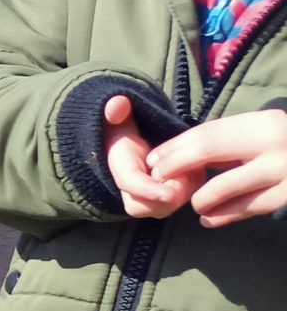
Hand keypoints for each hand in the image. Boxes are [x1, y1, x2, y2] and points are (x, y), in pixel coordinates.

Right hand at [103, 96, 194, 219]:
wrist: (131, 144)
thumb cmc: (127, 128)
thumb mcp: (119, 116)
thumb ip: (116, 110)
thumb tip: (117, 104)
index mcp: (119, 167)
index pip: (130, 184)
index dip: (149, 191)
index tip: (170, 194)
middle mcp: (130, 191)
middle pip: (149, 206)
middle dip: (171, 194)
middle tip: (190, 170)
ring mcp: (147, 199)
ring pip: (167, 206)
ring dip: (184, 189)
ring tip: (191, 165)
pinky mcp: (164, 200)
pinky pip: (180, 201)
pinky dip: (191, 187)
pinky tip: (193, 169)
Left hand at [147, 107, 286, 227]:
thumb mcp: (262, 134)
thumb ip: (229, 143)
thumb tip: (177, 156)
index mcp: (264, 123)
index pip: (206, 132)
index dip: (174, 147)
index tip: (153, 159)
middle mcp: (274, 143)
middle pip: (207, 151)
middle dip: (175, 167)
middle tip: (159, 181)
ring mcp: (283, 171)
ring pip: (221, 188)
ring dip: (198, 197)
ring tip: (192, 202)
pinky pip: (244, 210)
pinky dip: (220, 216)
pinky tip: (208, 219)